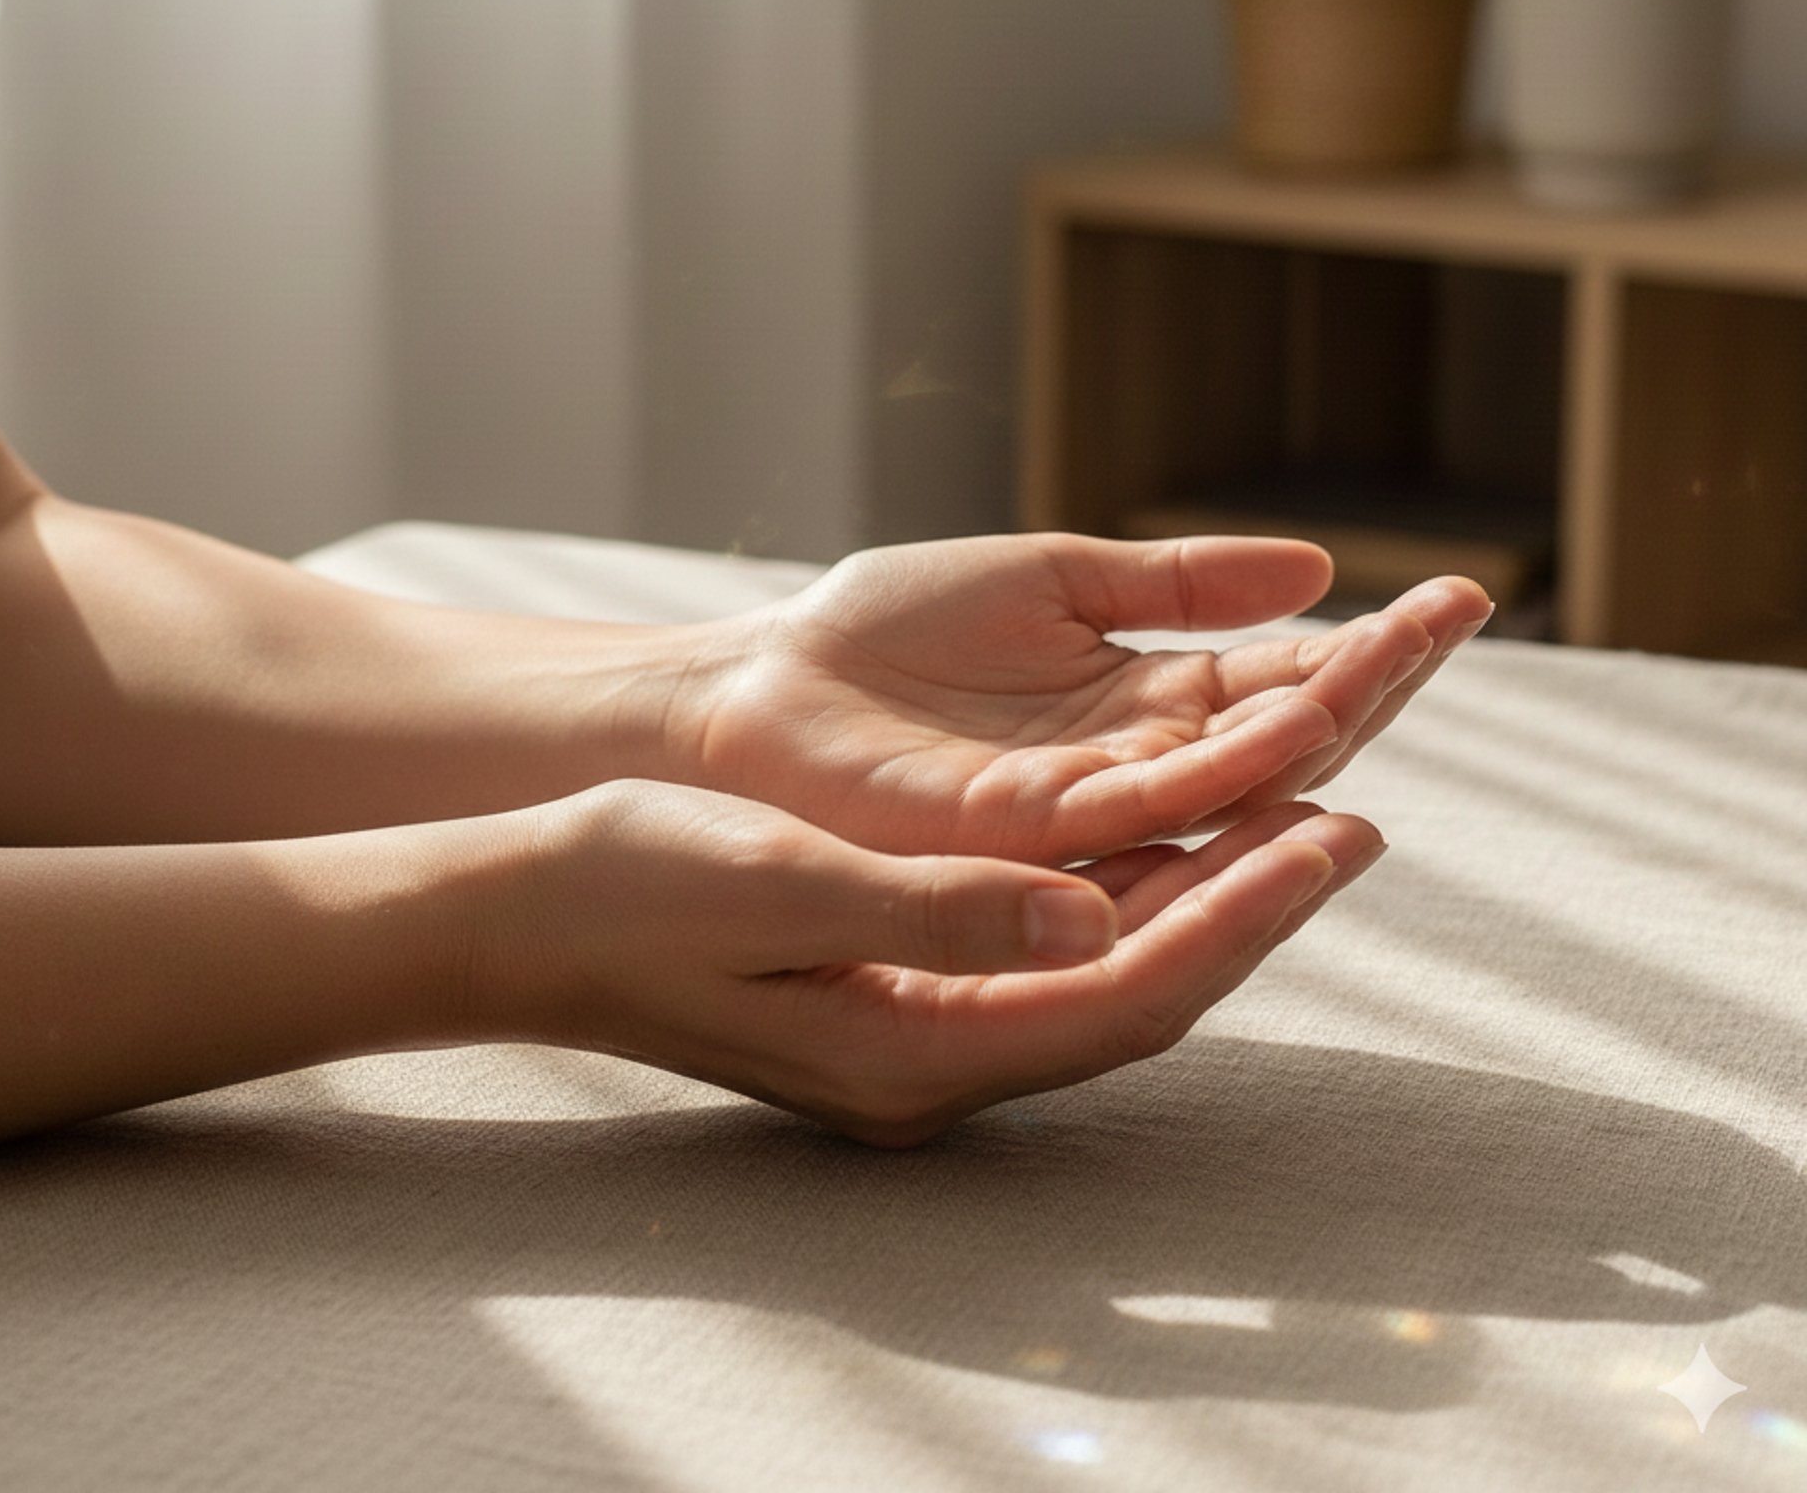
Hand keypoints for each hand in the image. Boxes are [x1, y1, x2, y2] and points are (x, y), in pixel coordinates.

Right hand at [454, 780, 1385, 1146]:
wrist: (527, 914)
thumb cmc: (636, 886)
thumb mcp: (782, 881)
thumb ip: (934, 910)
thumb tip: (1086, 911)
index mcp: (912, 1053)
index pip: (1120, 993)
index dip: (1236, 916)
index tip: (1330, 835)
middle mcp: (934, 1065)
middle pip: (1135, 993)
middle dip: (1247, 909)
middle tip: (1353, 822)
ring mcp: (919, 1037)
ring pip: (1102, 972)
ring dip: (1199, 895)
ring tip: (1293, 815)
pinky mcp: (902, 995)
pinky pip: (1050, 951)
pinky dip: (1123, 891)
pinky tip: (1161, 832)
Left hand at [685, 533, 1488, 864]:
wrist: (760, 686)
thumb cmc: (882, 635)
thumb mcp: (1051, 578)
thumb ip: (1177, 582)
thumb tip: (1318, 562)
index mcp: (1145, 704)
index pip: (1287, 683)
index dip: (1371, 645)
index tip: (1461, 593)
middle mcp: (1136, 769)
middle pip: (1283, 740)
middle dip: (1373, 681)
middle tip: (1453, 618)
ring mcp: (1087, 812)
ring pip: (1230, 785)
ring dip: (1318, 730)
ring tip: (1396, 663)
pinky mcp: (1023, 836)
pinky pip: (1145, 814)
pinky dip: (1221, 775)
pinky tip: (1292, 732)